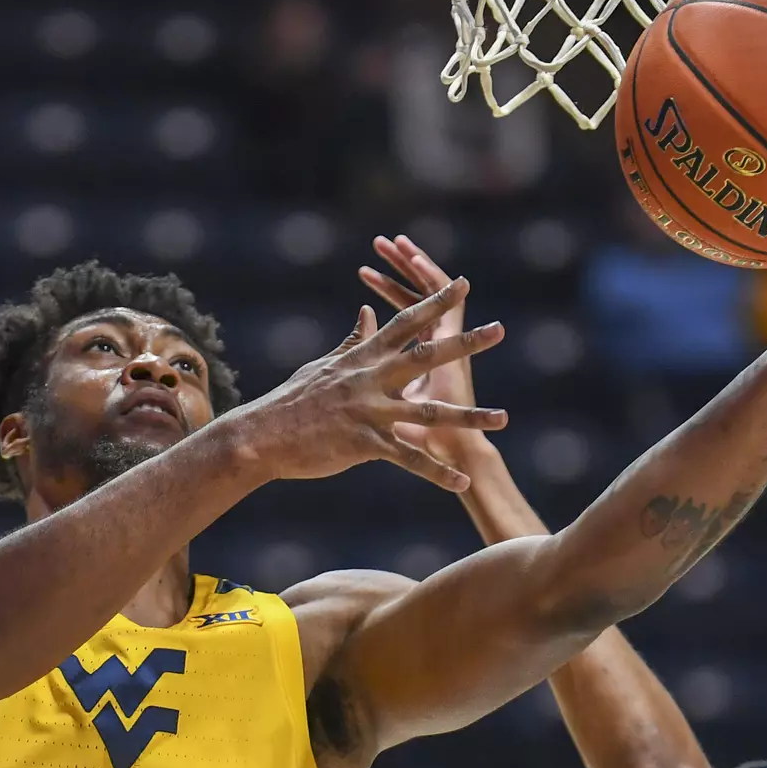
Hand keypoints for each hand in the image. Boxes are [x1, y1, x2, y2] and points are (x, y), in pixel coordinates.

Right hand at [235, 278, 506, 491]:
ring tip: (503, 418)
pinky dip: (437, 473)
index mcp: (363, 358)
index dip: (435, 303)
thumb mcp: (325, 366)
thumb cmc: (292, 401)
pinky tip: (461, 483)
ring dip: (469, 416)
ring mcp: (370, 411)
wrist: (263, 436)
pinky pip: (409, 459)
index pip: (406, 323)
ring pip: (430, 413)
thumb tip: (369, 311)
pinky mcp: (365, 443)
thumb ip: (354, 341)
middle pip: (427, 356)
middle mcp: (371, 379)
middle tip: (499, 329)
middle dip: (465, 343)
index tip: (463, 284)